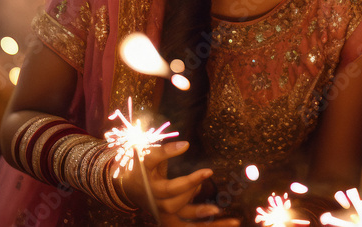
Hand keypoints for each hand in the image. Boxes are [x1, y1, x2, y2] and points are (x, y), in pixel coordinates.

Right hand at [122, 141, 238, 225]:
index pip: (172, 189)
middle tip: (207, 178)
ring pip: (187, 226)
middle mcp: (158, 207)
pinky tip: (230, 223)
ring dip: (210, 225)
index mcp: (152, 190)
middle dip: (193, 194)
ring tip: (234, 221)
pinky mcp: (172, 222)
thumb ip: (165, 150)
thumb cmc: (140, 167)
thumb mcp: (147, 155)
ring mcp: (166, 217)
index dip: (191, 181)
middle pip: (177, 206)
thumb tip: (186, 144)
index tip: (209, 171)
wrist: (128, 187)